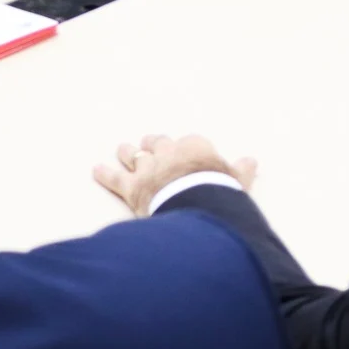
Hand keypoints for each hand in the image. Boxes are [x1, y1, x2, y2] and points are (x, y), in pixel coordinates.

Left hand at [94, 133, 257, 217]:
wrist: (196, 206)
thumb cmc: (219, 193)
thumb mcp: (237, 182)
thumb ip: (241, 171)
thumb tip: (252, 161)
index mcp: (195, 148)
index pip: (188, 143)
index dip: (184, 149)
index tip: (182, 151)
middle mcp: (169, 153)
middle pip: (158, 143)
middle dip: (153, 143)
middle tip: (149, 143)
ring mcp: (149, 168)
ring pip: (134, 155)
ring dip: (128, 152)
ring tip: (123, 149)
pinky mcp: (132, 186)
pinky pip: (114, 178)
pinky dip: (104, 174)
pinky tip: (96, 170)